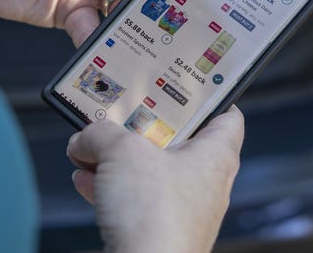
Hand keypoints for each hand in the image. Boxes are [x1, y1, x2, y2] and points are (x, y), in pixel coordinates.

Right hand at [67, 106, 243, 252]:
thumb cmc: (156, 218)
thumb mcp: (121, 152)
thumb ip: (100, 134)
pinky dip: (110, 187)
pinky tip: (85, 179)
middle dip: (144, 127)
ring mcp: (181, 209)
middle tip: (124, 112)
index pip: (227, 116)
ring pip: (151, 171)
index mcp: (214, 156)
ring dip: (118, 159)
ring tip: (92, 147)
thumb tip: (86, 136)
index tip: (187, 83)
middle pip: (178, 141)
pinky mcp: (156, 229)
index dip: (209, 96)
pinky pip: (133, 199)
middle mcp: (203, 183)